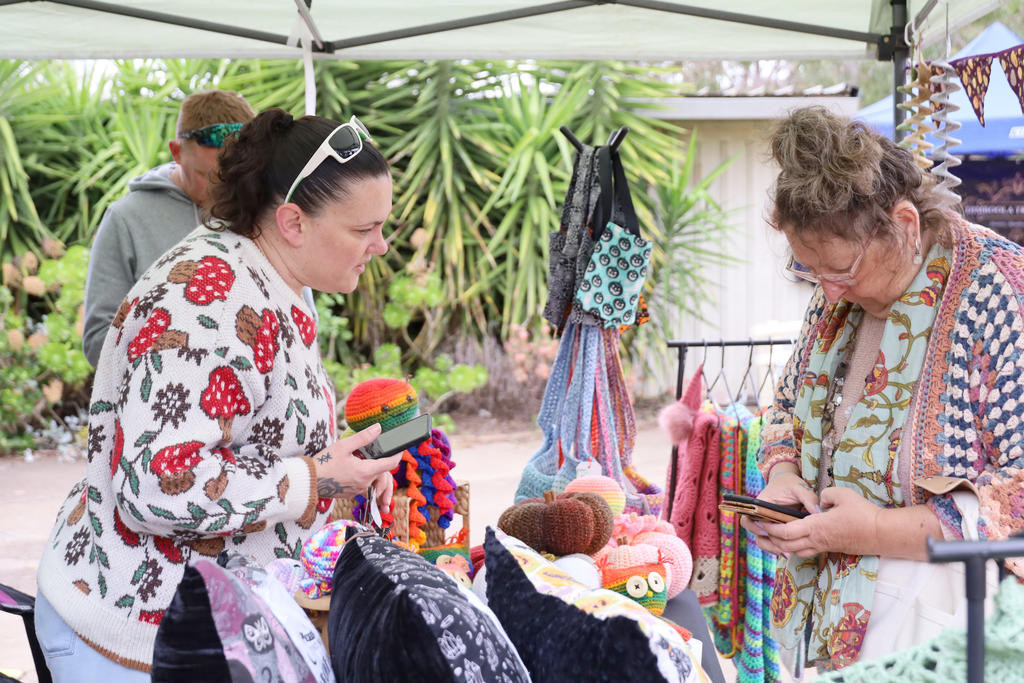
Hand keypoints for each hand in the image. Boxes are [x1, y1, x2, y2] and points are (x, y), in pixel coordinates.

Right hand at [313, 424, 401, 507]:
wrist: (308, 481)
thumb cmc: (324, 462)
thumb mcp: (343, 446)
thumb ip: (363, 437)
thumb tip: (378, 428)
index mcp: (366, 471)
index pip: (390, 463)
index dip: (397, 455)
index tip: (400, 448)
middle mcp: (365, 483)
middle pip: (384, 474)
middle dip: (386, 464)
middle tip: (385, 453)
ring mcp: (358, 490)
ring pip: (374, 481)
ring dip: (376, 472)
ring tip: (369, 460)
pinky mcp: (351, 493)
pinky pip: (365, 486)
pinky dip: (366, 478)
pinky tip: (356, 469)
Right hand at [740, 465, 817, 553]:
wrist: (788, 483)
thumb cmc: (791, 485)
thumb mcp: (800, 488)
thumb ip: (809, 498)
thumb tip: (818, 513)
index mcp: (761, 504)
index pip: (748, 518)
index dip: (754, 527)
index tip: (766, 531)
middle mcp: (760, 516)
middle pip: (755, 533)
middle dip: (766, 542)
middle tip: (780, 548)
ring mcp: (767, 524)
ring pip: (763, 541)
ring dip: (772, 547)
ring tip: (787, 553)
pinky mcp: (775, 530)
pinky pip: (772, 542)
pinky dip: (779, 548)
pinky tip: (791, 552)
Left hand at [752, 486, 881, 557]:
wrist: (881, 534)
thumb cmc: (863, 513)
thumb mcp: (841, 494)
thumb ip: (823, 495)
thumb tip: (818, 502)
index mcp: (815, 526)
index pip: (785, 531)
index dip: (771, 528)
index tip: (761, 521)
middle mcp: (816, 540)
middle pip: (786, 544)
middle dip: (771, 538)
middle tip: (761, 529)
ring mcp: (824, 546)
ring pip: (795, 551)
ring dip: (781, 545)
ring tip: (772, 536)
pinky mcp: (831, 549)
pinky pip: (807, 552)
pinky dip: (795, 548)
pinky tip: (792, 542)